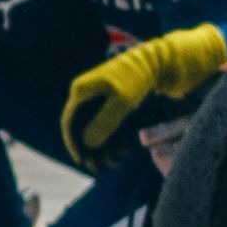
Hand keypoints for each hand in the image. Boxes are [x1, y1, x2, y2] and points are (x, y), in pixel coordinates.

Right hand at [59, 22, 226, 164]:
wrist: (157, 61)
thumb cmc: (137, 78)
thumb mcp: (121, 102)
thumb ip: (103, 123)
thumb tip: (87, 144)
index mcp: (81, 91)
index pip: (68, 122)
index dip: (73, 144)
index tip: (83, 161)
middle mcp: (85, 94)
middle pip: (81, 127)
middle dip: (90, 148)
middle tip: (99, 166)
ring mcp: (97, 97)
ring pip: (94, 127)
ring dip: (102, 145)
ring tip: (114, 161)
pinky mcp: (110, 100)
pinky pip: (105, 122)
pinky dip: (111, 136)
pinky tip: (122, 149)